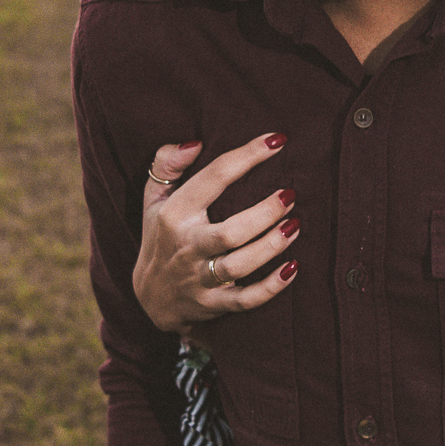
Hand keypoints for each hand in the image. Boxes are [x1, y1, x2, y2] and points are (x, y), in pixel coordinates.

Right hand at [133, 133, 299, 335]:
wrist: (149, 297)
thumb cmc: (161, 236)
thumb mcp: (153, 199)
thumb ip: (166, 165)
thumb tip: (194, 143)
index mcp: (175, 214)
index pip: (213, 179)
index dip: (247, 156)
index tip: (277, 141)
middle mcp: (187, 246)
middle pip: (229, 232)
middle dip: (264, 213)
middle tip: (290, 195)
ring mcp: (199, 279)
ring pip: (239, 266)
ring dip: (271, 246)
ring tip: (295, 225)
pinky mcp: (212, 305)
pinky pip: (244, 301)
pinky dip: (270, 288)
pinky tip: (292, 269)